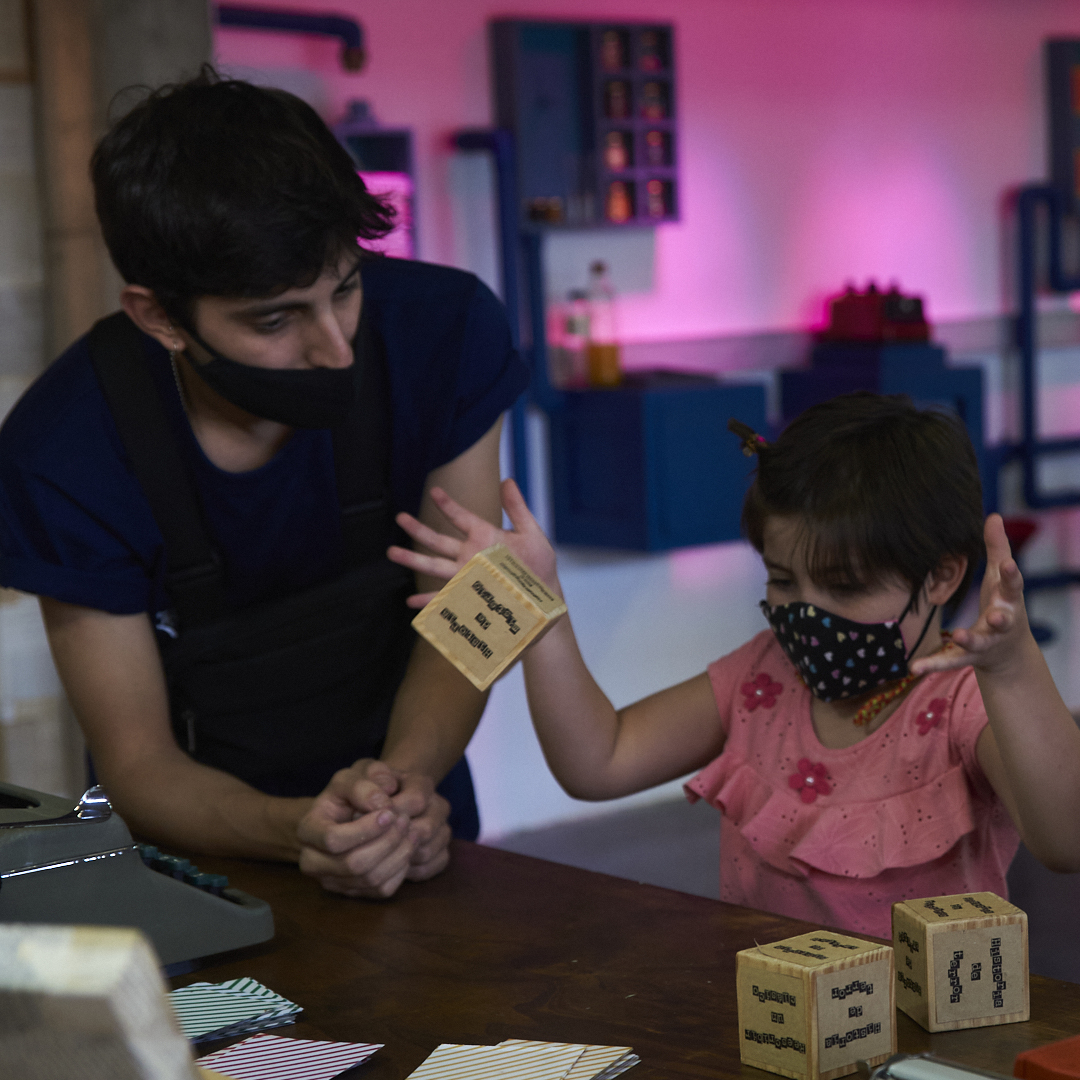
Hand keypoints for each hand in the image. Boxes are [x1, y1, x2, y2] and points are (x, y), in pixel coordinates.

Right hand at [297, 759, 444, 897]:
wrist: (352, 811)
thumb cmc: (352, 792)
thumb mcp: (353, 775)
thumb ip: (363, 784)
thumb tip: (380, 803)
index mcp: (307, 830)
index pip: (333, 839)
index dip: (365, 828)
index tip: (390, 812)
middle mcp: (313, 862)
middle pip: (353, 864)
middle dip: (386, 841)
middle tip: (406, 820)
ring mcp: (332, 881)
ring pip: (369, 879)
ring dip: (397, 854)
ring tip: (412, 830)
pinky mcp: (353, 892)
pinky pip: (381, 890)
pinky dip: (400, 869)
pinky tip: (407, 846)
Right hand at [388, 478, 559, 608]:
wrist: (544, 597)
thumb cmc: (538, 564)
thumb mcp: (530, 533)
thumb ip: (517, 509)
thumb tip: (507, 481)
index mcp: (483, 536)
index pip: (461, 517)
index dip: (448, 505)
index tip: (434, 492)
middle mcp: (470, 555)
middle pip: (438, 541)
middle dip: (418, 530)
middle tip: (400, 518)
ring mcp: (467, 576)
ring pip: (435, 567)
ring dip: (413, 560)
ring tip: (392, 552)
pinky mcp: (469, 596)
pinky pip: (445, 598)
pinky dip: (428, 601)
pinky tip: (411, 602)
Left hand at [910, 514, 1031, 677]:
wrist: (1007, 653)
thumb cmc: (1001, 603)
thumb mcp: (999, 578)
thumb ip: (997, 548)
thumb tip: (994, 515)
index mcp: (1008, 601)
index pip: (1012, 587)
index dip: (1010, 576)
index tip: (1008, 565)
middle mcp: (1000, 624)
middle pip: (1003, 621)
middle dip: (1001, 618)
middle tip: (996, 615)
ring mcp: (985, 643)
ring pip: (977, 643)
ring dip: (969, 640)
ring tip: (957, 635)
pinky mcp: (967, 658)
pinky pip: (948, 662)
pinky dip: (932, 665)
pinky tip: (914, 668)